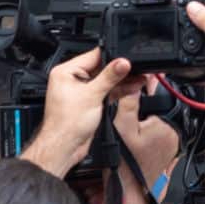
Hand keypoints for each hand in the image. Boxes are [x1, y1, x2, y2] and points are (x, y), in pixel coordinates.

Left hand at [23, 48, 131, 176]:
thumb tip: (122, 62)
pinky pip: (106, 92)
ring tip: (139, 78)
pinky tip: (132, 87)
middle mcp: (73, 80)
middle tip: (136, 68)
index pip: (93, 56)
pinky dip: (118, 90)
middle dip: (120, 69)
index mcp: (66, 72)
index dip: (112, 56)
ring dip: (122, 81)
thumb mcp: (92, 95)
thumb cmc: (66, 123)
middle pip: (101, 68)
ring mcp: (82, 91)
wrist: (65, 146)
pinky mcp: (90, 102)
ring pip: (105, 81)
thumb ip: (109, 77)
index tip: (127, 58)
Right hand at [111, 75, 179, 188]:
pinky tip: (136, 146)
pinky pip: (159, 138)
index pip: (156, 99)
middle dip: (143, 113)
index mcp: (166, 125)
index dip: (141, 95)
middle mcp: (174, 135)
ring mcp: (172, 146)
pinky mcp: (168, 154)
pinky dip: (148, 138)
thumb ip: (129, 103)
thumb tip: (135, 83)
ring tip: (131, 138)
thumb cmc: (126, 164)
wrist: (129, 191)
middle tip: (128, 127)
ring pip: (158, 125)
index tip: (131, 101)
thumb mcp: (121, 127)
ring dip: (145, 125)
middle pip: (157, 112)